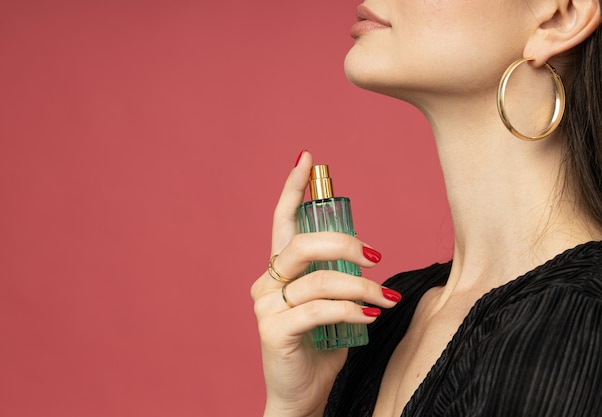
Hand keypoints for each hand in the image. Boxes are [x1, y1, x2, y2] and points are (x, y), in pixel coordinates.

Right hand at [250, 151, 400, 416]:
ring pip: (319, 279)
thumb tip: (370, 253)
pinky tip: (369, 315)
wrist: (303, 392)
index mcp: (280, 270)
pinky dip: (351, 309)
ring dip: (362, 286)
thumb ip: (337, 276)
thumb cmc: (320, 344)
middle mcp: (267, 282)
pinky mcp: (275, 331)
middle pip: (302, 244)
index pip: (282, 221)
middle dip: (345, 243)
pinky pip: (319, 310)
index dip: (293, 189)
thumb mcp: (330, 302)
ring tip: (387, 298)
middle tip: (377, 256)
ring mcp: (267, 306)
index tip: (306, 159)